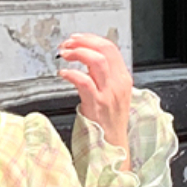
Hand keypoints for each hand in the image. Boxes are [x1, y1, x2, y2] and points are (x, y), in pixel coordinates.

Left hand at [57, 33, 133, 166]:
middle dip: (83, 42)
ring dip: (78, 53)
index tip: (77, 39)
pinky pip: (84, 82)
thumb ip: (102, 79)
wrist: (112, 147)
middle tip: (67, 43)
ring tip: (64, 54)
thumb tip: (86, 62)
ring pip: (97, 61)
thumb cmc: (108, 125)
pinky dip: (72, 74)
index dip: (91, 39)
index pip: (111, 48)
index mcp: (123, 79)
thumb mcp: (112, 97)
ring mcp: (108, 94)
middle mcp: (118, 84)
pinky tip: (63, 73)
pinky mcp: (97, 105)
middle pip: (104, 50)